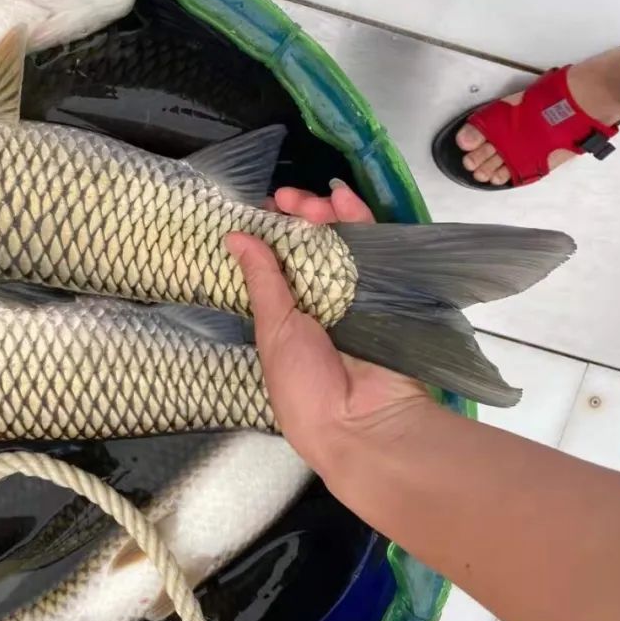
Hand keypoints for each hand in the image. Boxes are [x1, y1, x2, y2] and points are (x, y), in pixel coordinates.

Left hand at [225, 181, 429, 471]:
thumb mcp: (274, 330)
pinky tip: (342, 197)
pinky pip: (373, 246)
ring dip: (322, 212)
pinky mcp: (386, 288)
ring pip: (338, 239)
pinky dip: (358, 217)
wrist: (363, 423)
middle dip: (295, 217)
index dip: (270, 232)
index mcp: (287, 315)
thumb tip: (234, 237)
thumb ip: (262, 281)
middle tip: (285, 201)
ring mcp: (354, 293)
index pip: (278, 261)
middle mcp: (320, 300)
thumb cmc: (305, 387)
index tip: (261, 209)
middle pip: (308, 244)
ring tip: (309, 202)